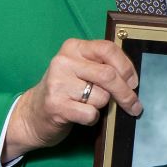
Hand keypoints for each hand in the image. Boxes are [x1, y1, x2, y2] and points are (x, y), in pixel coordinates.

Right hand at [4, 39, 141, 159]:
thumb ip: (101, 66)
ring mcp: (58, 83)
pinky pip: (91, 114)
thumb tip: (132, 80)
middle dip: (126, 93)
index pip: (108, 49)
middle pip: (109, 75)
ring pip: (102, 96)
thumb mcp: (80, 69)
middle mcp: (64, 61)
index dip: (126, 67)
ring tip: (89, 105)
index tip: (134, 82)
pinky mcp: (56, 105)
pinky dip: (92, 118)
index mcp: (73, 47)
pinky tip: (80, 115)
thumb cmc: (64, 90)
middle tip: (134, 105)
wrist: (32, 114)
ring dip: (103, 106)